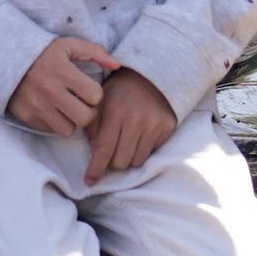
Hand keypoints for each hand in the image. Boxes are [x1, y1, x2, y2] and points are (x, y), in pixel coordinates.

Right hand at [8, 32, 121, 137]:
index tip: (88, 89)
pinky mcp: (26, 116)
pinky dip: (54, 123)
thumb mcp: (69, 45)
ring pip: (68, 130)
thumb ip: (95, 52)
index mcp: (63, 71)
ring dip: (71, 121)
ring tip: (67, 108)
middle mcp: (50, 90)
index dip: (95, 94)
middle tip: (81, 103)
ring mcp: (37, 105)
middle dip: (87, 112)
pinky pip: (50, 130)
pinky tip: (52, 110)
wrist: (6, 58)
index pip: (95, 96)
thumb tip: (117, 65)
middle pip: (85, 118)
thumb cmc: (44, 52)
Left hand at [83, 66, 174, 182]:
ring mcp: (154, 124)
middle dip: (112, 162)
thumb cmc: (120, 88)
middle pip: (120, 162)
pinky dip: (142, 150)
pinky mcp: (167, 128)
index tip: (89, 182)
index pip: (103, 150)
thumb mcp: (101, 100)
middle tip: (110, 154)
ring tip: (125, 144)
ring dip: (128, 158)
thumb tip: (94, 152)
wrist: (152, 74)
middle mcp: (135, 120)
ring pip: (136, 161)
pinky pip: (151, 153)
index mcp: (115, 111)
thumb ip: (93, 125)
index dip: (95, 169)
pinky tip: (139, 137)